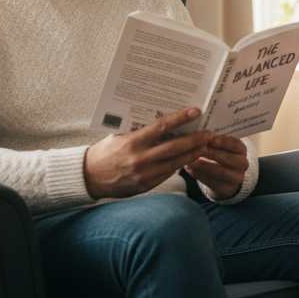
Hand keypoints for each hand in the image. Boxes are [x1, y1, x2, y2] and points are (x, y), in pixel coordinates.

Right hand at [83, 108, 211, 198]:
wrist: (89, 177)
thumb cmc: (104, 152)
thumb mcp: (119, 136)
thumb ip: (139, 132)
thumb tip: (162, 122)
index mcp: (133, 142)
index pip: (162, 127)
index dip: (181, 118)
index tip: (195, 111)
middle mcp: (140, 158)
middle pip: (175, 147)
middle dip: (195, 140)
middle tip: (209, 133)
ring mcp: (144, 174)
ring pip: (175, 163)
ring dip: (192, 154)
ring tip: (205, 146)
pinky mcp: (146, 185)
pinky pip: (167, 174)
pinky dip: (179, 166)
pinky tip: (189, 159)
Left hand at [184, 134, 248, 199]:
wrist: (225, 178)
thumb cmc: (218, 155)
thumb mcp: (219, 146)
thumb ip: (211, 140)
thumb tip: (197, 134)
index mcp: (241, 149)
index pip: (234, 144)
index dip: (222, 141)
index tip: (209, 138)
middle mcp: (242, 164)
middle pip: (228, 158)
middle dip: (211, 153)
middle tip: (196, 149)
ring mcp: (236, 178)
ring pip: (220, 171)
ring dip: (204, 165)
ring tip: (190, 161)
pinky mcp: (227, 189)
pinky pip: (213, 182)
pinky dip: (200, 175)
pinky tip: (190, 170)